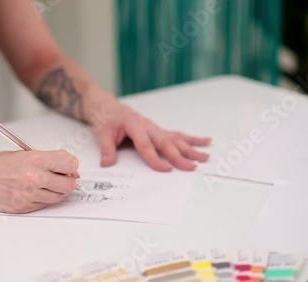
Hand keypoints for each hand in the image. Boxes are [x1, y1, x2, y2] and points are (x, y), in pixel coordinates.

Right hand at [0, 150, 78, 213]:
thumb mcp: (23, 153)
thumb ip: (46, 160)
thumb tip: (67, 169)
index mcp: (35, 159)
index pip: (70, 164)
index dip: (71, 167)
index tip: (68, 168)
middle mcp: (34, 177)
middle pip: (69, 184)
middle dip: (67, 181)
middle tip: (60, 178)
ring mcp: (29, 194)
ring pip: (58, 197)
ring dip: (55, 191)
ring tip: (42, 184)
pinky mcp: (24, 207)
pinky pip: (43, 205)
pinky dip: (42, 199)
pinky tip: (31, 191)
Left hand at [91, 102, 210, 170]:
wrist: (104, 102)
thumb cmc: (104, 116)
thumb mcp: (101, 132)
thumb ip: (107, 149)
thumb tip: (107, 164)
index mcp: (134, 124)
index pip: (146, 145)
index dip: (155, 159)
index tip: (166, 170)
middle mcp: (147, 124)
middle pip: (165, 142)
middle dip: (179, 156)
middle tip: (191, 168)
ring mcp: (154, 126)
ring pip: (175, 138)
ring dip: (191, 148)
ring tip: (205, 156)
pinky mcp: (156, 129)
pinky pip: (175, 134)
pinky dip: (191, 138)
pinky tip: (205, 141)